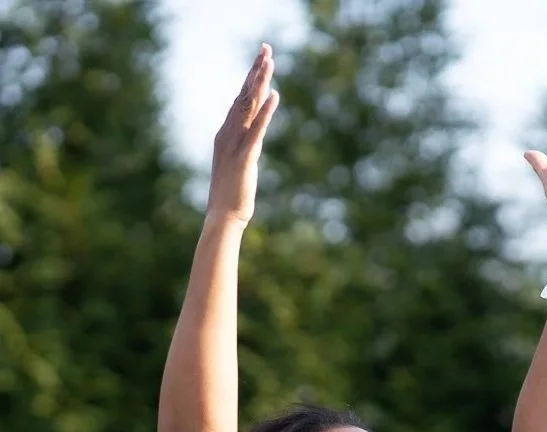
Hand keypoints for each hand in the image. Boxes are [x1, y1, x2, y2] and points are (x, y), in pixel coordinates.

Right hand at [206, 43, 279, 225]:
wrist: (223, 218)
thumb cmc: (231, 195)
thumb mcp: (237, 164)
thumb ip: (243, 147)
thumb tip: (252, 138)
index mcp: (226, 135)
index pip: (240, 101)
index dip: (250, 79)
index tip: (260, 60)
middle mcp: (228, 134)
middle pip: (244, 96)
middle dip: (255, 72)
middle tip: (266, 49)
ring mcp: (235, 145)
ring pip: (249, 107)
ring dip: (259, 83)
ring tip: (269, 62)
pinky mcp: (245, 158)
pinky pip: (257, 130)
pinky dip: (265, 112)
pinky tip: (274, 95)